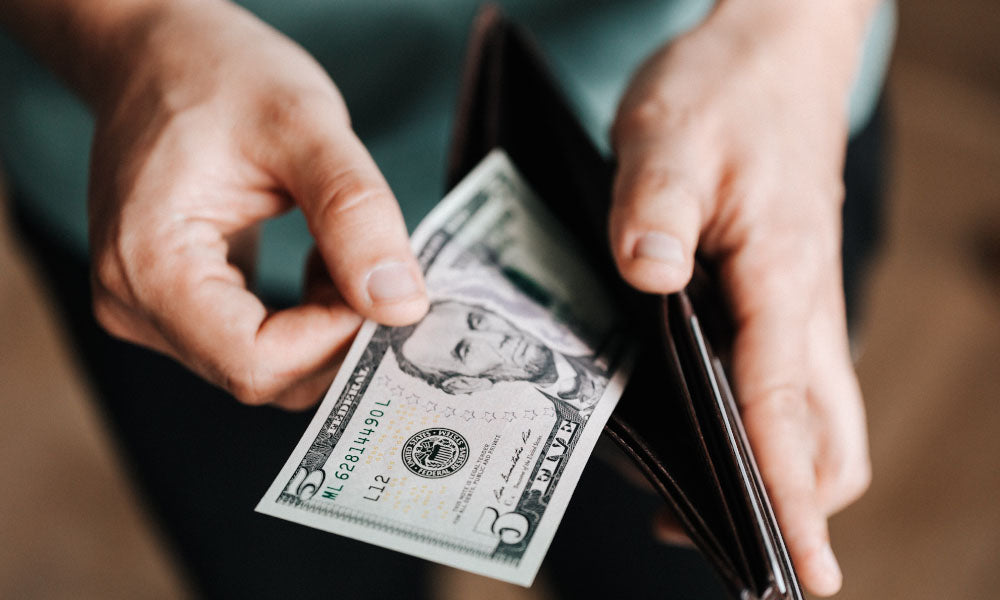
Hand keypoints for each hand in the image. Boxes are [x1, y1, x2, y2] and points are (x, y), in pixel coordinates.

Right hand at [87, 1, 427, 409]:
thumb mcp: (304, 125)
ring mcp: (148, 309)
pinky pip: (254, 345)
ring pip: (264, 366)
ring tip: (343, 253)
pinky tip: (321, 265)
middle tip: (380, 271)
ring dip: (325, 327)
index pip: (256, 361)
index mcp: (148, 264)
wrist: (159, 54)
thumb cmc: (218, 74)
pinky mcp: (173, 305)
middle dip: (337, 335)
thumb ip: (355, 214)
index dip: (335, 340)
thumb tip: (400, 305)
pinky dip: (306, 319)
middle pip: (261, 374)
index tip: (384, 288)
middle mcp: (133, 303)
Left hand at [611, 3, 873, 594]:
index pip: (787, 407)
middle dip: (795, 502)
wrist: (774, 48)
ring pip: (816, 411)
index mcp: (783, 274)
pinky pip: (790, 377)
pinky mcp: (782, 290)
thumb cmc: (726, 87)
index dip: (790, 496)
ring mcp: (799, 300)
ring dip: (782, 468)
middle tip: (737, 551)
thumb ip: (654, 207)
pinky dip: (766, 422)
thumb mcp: (670, 133)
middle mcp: (804, 302)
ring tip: (707, 507)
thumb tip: (648, 277)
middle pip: (827, 433)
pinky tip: (704, 426)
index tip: (799, 572)